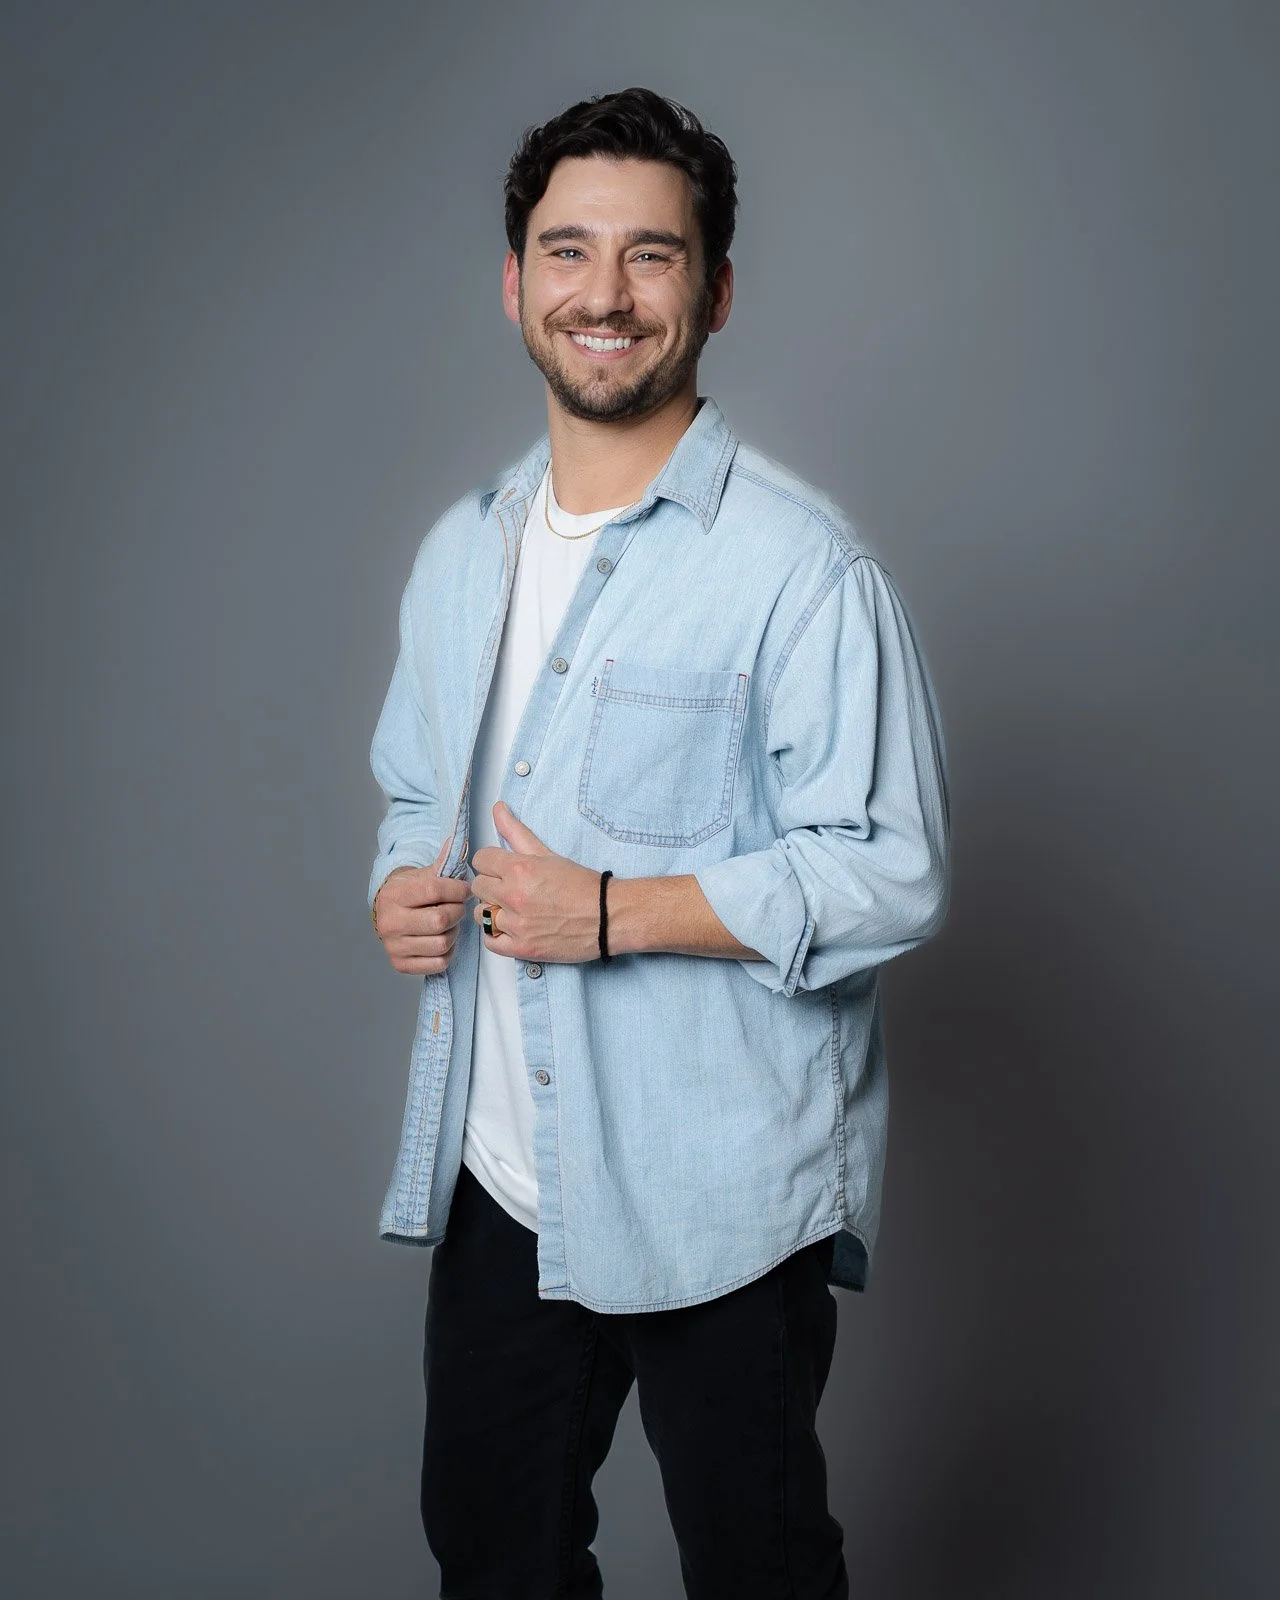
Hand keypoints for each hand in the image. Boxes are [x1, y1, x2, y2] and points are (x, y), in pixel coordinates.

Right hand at [374, 839, 471, 974]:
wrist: (389, 915)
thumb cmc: (411, 894)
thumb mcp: (422, 875)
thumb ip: (442, 862)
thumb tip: (457, 842)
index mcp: (393, 895)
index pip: (434, 890)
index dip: (457, 889)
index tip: (465, 889)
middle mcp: (389, 923)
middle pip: (440, 920)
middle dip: (457, 912)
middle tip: (458, 907)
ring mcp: (393, 947)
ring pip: (442, 943)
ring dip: (454, 933)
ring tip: (450, 923)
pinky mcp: (401, 965)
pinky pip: (439, 962)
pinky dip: (448, 951)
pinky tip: (443, 939)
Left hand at [468, 802, 603, 963]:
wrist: (608, 916)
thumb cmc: (581, 885)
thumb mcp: (548, 854)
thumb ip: (516, 831)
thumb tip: (497, 808)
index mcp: (519, 869)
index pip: (480, 860)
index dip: (490, 863)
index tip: (501, 869)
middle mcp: (513, 896)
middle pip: (478, 886)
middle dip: (491, 886)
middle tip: (508, 889)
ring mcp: (516, 924)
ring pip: (480, 914)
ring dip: (492, 911)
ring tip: (511, 910)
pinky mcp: (522, 948)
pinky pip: (490, 942)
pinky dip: (496, 936)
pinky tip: (510, 928)